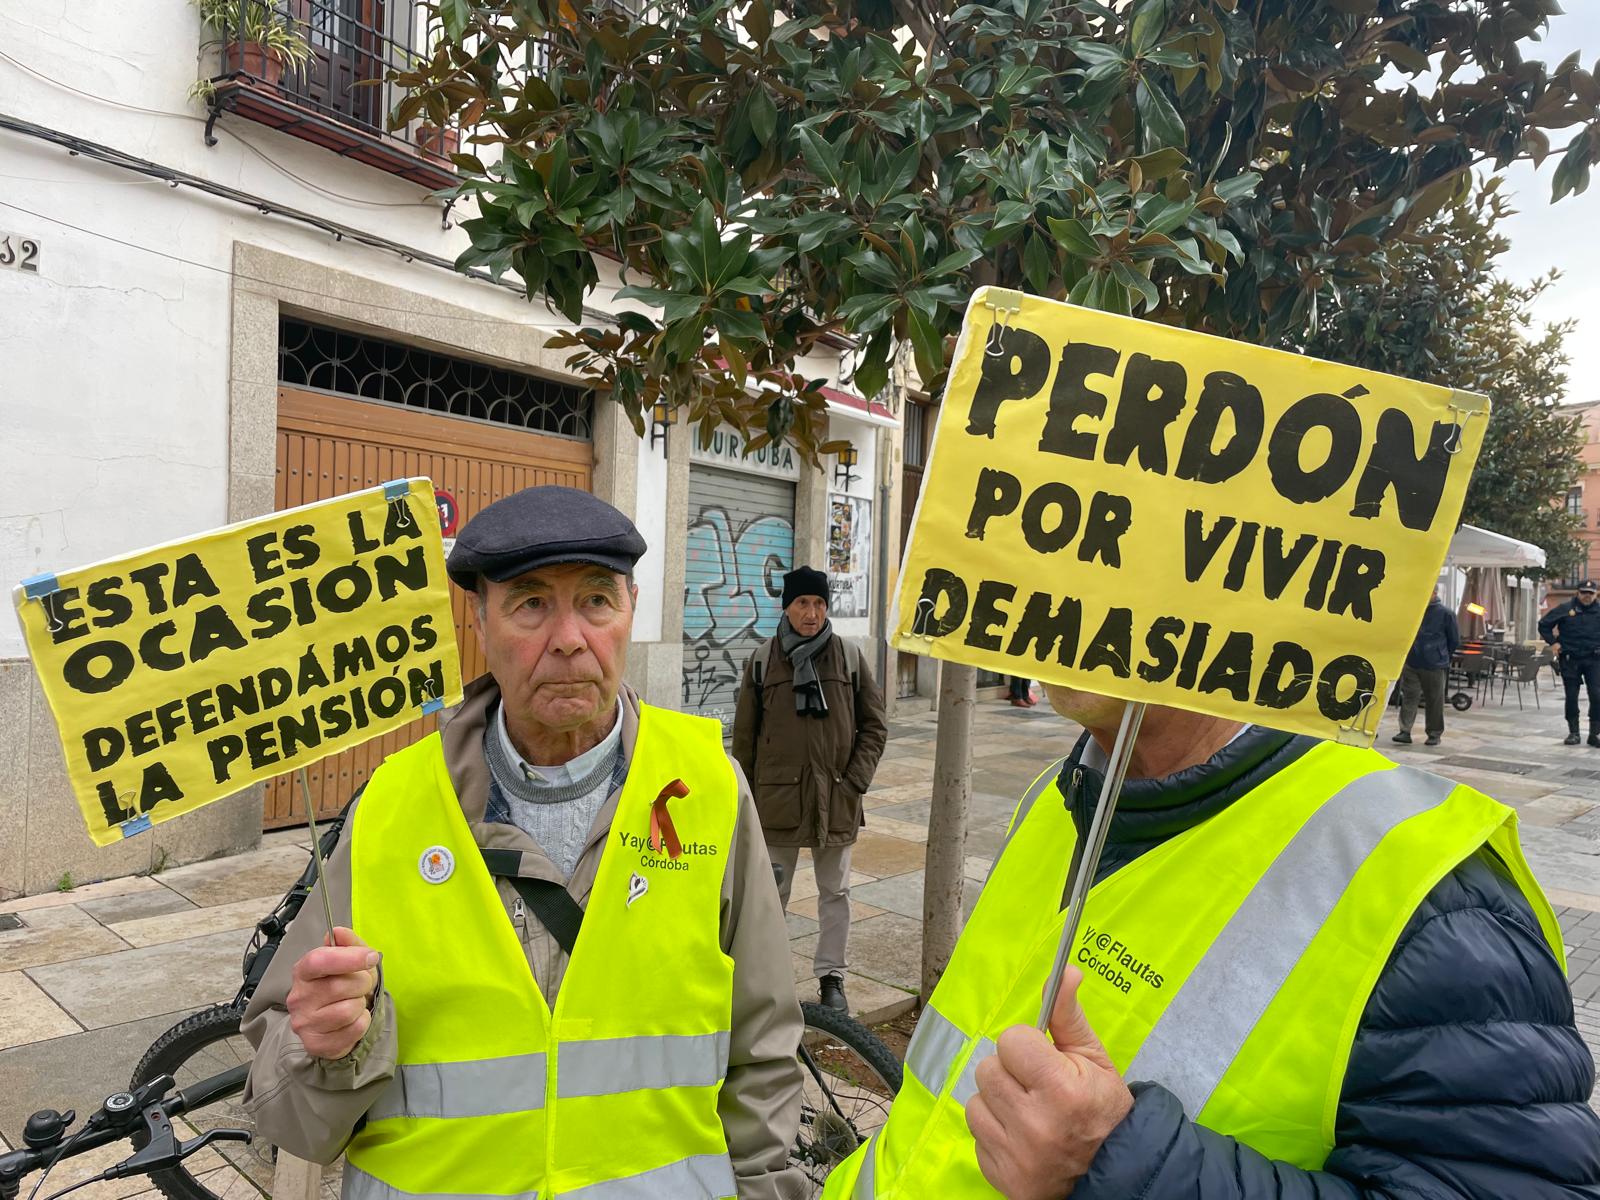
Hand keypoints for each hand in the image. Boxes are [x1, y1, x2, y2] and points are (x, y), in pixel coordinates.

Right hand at [287, 926, 379, 1060]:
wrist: (335, 1023)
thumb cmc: (343, 986)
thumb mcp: (350, 960)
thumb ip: (349, 944)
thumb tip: (339, 931)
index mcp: (304, 971)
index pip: (319, 960)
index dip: (348, 958)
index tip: (371, 957)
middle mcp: (298, 997)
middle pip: (341, 986)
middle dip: (361, 984)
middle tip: (359, 987)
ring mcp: (304, 1023)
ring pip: (348, 1010)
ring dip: (360, 1006)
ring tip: (353, 1004)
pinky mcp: (315, 1044)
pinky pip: (353, 1030)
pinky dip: (361, 1024)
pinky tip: (352, 1021)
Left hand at [965, 967, 1133, 1199]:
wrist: (1113, 1172)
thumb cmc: (1103, 1110)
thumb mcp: (1093, 1059)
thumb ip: (1068, 1015)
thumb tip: (1064, 971)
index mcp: (1061, 1091)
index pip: (1010, 1041)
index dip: (1027, 1047)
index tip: (1044, 1061)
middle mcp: (1035, 1126)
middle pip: (988, 1069)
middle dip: (1011, 1073)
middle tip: (1037, 1087)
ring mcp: (1016, 1156)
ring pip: (976, 1102)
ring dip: (998, 1103)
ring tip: (1028, 1112)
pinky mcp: (1001, 1178)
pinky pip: (977, 1135)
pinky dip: (995, 1133)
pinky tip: (1020, 1136)